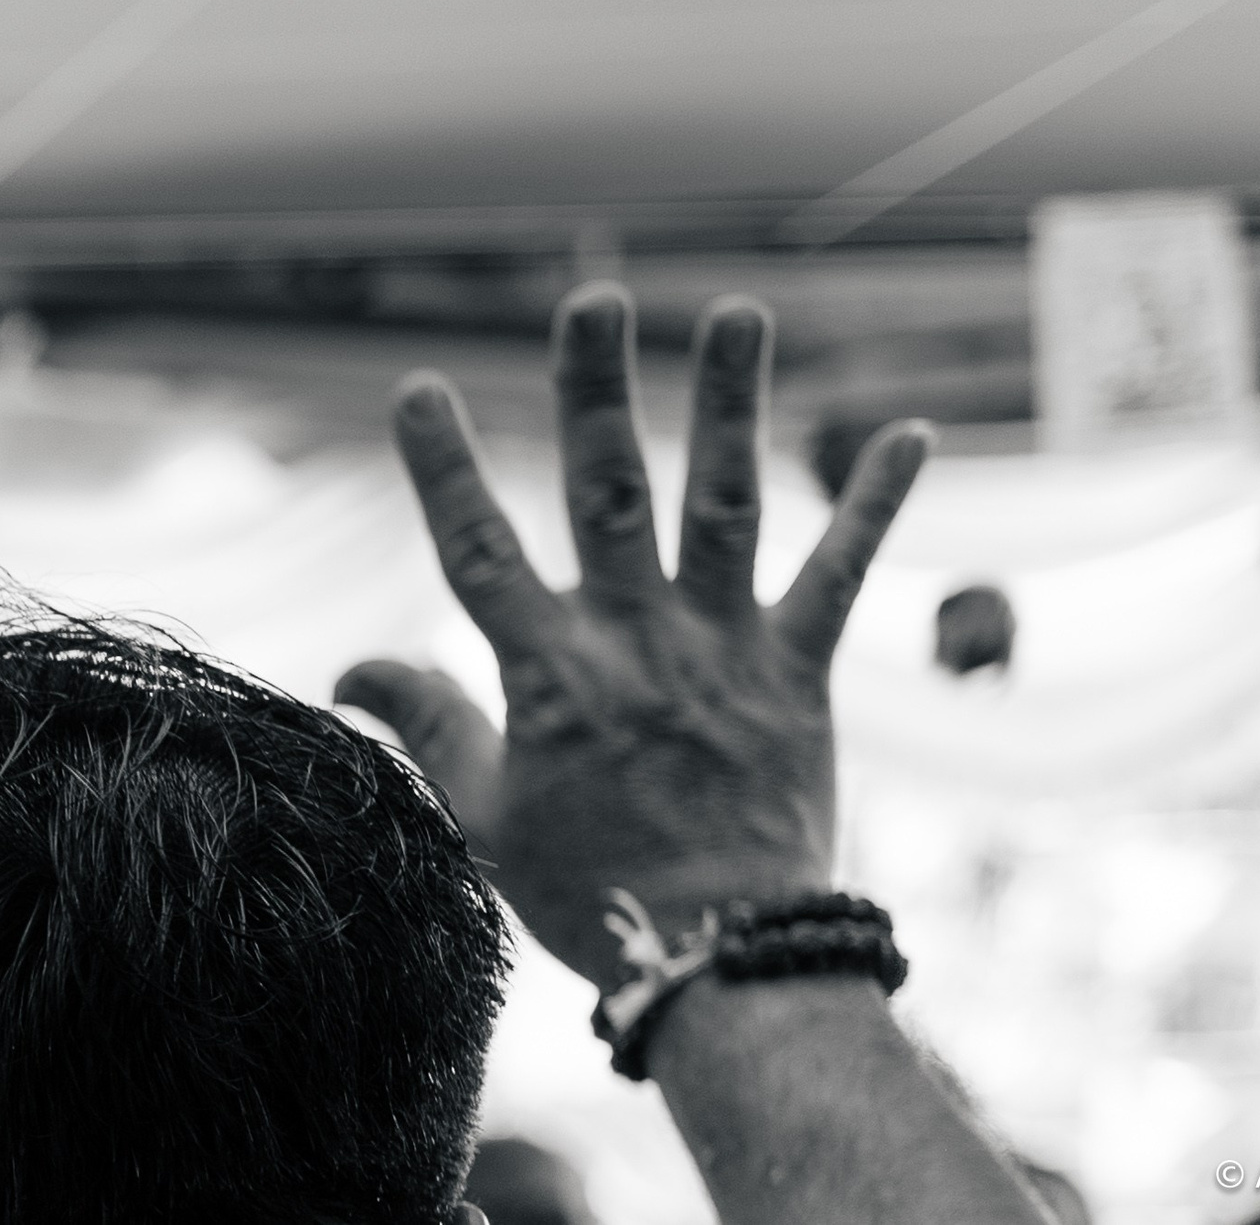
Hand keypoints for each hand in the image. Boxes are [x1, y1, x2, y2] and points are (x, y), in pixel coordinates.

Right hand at [338, 283, 930, 983]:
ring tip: (739, 311)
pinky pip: (841, 576)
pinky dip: (876, 506)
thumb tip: (351, 665)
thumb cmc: (590, 892)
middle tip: (593, 298)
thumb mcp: (486, 813)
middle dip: (596, 389)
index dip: (445, 467)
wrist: (720, 960)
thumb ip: (426, 723)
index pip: (479, 550)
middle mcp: (637, 641)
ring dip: (731, 405)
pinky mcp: (799, 673)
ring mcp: (724, 650)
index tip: (418, 387)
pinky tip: (908, 433)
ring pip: (723, 504)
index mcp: (550, 674)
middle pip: (608, 493)